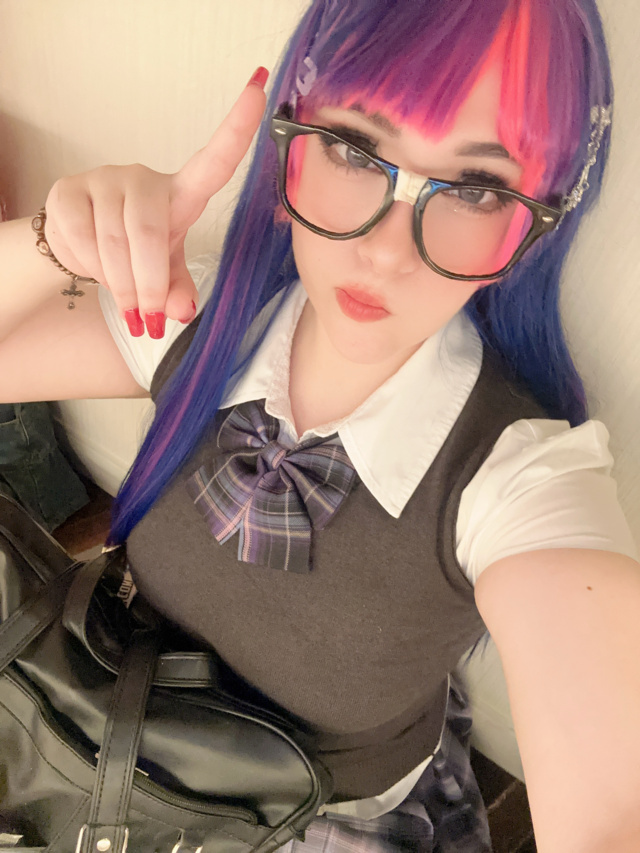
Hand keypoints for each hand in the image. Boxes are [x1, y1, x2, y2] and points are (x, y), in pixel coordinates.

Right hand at [42, 67, 268, 337]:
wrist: (79, 242)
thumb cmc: (137, 250)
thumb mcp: (167, 270)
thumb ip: (179, 288)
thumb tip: (182, 311)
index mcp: (181, 194)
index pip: (214, 161)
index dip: (237, 128)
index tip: (260, 87)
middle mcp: (144, 179)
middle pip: (148, 233)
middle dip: (148, 284)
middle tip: (147, 318)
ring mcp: (104, 180)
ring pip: (114, 243)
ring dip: (121, 286)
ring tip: (126, 304)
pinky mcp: (69, 191)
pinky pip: (82, 241)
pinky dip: (92, 271)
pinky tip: (96, 272)